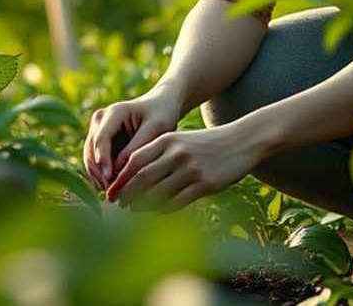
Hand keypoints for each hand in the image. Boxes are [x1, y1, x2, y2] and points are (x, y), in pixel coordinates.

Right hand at [83, 88, 181, 191]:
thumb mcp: (156, 128)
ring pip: (91, 159)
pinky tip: (113, 190)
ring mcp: (97, 131)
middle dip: (100, 173)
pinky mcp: (100, 143)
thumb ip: (137, 148)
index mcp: (114, 112)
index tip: (109, 178)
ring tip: (113, 195)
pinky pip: (96, 163)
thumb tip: (118, 172)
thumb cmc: (162, 115)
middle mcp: (100, 120)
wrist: (161, 106)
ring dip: (99, 178)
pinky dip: (102, 176)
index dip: (103, 159)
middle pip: (92, 150)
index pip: (102, 138)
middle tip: (111, 193)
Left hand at [105, 123, 263, 212]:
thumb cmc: (205, 143)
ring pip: (158, 192)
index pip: (135, 160)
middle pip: (143, 177)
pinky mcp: (205, 183)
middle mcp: (177, 153)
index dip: (120, 178)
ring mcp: (191, 169)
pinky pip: (177, 202)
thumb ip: (158, 153)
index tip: (110, 191)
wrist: (241, 141)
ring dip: (142, 205)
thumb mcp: (180, 140)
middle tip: (117, 205)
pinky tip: (157, 212)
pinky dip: (163, 209)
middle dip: (127, 194)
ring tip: (134, 210)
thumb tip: (130, 176)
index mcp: (168, 139)